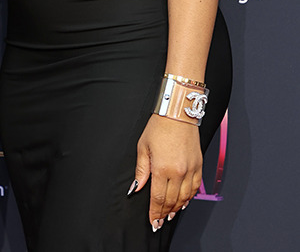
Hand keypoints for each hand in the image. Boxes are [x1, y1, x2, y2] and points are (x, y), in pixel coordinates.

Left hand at [131, 114, 201, 230]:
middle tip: (159, 222)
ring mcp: (190, 170)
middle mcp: (178, 172)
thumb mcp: (143, 146)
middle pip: (172, 201)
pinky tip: (184, 202)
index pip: (158, 198)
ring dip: (177, 208)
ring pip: (185, 197)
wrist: (178, 113)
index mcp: (162, 168)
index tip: (152, 221)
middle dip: (164, 213)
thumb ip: (141, 170)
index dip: (154, 212)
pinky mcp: (198, 165)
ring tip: (170, 215)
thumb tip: (136, 187)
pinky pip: (195, 188)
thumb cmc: (159, 126)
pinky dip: (189, 198)